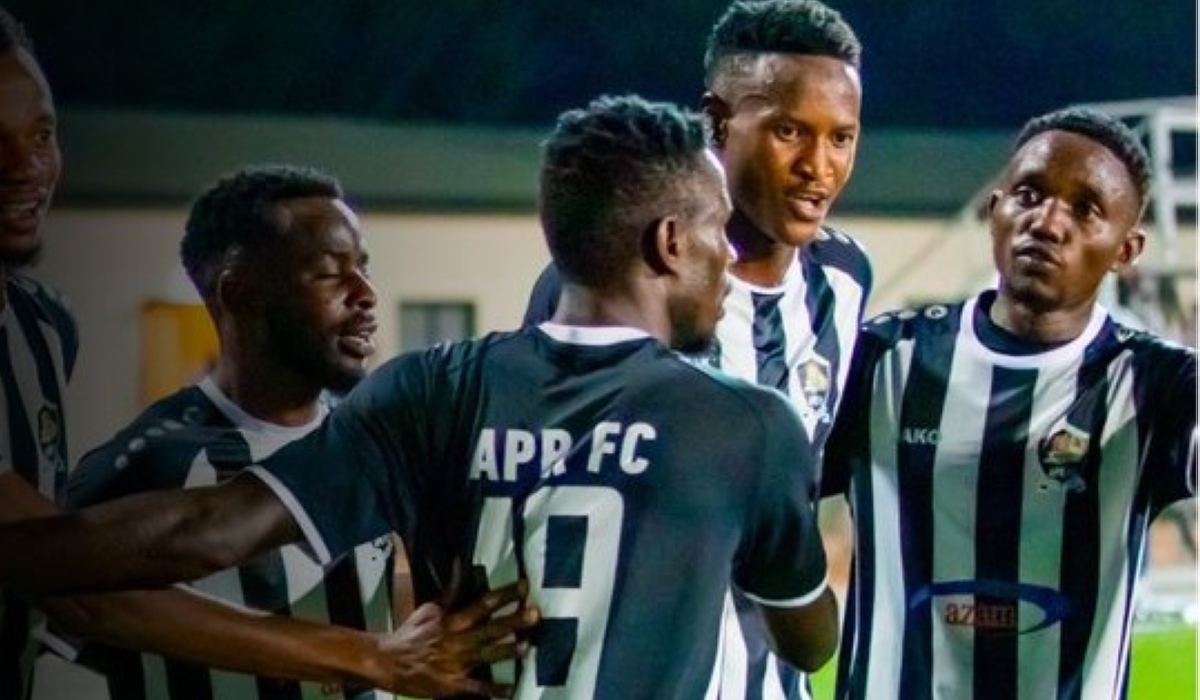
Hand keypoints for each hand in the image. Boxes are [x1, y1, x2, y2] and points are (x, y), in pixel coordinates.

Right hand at [366, 579, 538, 696]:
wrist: (387, 662)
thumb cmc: (410, 634)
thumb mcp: (430, 609)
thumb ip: (451, 593)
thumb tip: (460, 566)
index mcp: (452, 620)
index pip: (482, 603)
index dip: (504, 595)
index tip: (523, 587)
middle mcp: (456, 639)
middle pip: (489, 628)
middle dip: (513, 621)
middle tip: (535, 613)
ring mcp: (455, 662)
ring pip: (486, 655)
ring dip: (507, 650)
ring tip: (527, 646)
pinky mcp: (452, 684)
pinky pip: (476, 687)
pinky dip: (493, 690)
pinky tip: (510, 689)